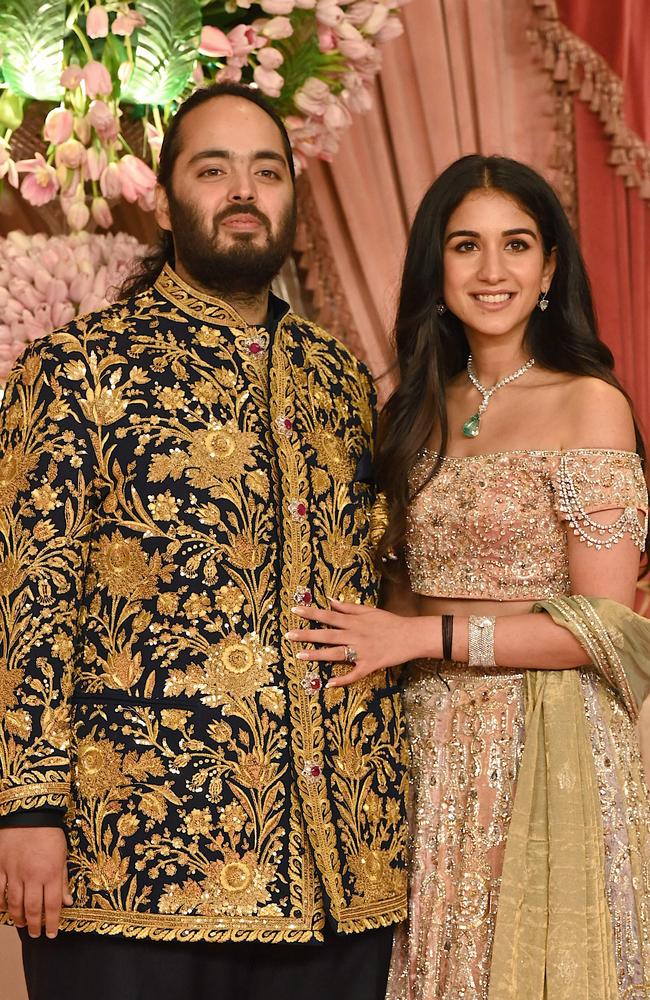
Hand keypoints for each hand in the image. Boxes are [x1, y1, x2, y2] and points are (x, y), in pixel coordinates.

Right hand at [0, 827, 72, 937]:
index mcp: (51, 872)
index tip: (51, 933)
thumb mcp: (62, 854)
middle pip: (32, 908)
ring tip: (22, 925)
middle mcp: (33, 876)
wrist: (29, 814)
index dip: (52, 922)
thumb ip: (63, 879)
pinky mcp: (1, 866)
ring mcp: (14, 872)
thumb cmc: (49, 833)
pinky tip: (4, 908)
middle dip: (34, 925)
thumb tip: (68, 901)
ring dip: (17, 917)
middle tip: (36, 934)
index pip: (52, 905)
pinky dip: (1, 902)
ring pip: (14, 903)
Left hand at [285, 598, 426, 686]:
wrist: (411, 636)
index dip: (311, 613)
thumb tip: (331, 600)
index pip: (328, 615)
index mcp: (354, 621)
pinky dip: (342, 679)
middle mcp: (355, 635)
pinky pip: (353, 674)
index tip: (295, 610)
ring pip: (335, 654)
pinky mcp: (369, 665)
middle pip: (327, 635)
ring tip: (300, 656)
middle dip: (307, 635)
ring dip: (317, 655)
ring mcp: (362, 651)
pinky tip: (328, 683)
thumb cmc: (390, 622)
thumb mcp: (369, 610)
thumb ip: (348, 607)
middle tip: (288, 635)